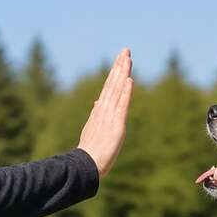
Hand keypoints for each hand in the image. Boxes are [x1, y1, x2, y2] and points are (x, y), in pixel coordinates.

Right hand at [77, 48, 132, 177]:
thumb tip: (98, 102)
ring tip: (128, 58)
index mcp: (100, 111)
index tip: (120, 58)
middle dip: (119, 66)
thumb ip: (96, 114)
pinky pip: (122, 106)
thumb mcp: (92, 128)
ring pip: (117, 90)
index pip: (108, 87)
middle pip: (113, 83)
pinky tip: (129, 80)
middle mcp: (104, 110)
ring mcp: (109, 116)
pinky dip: (125, 93)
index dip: (115, 72)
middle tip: (126, 50)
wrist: (86, 165)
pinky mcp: (117, 126)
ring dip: (122, 73)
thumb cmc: (90, 151)